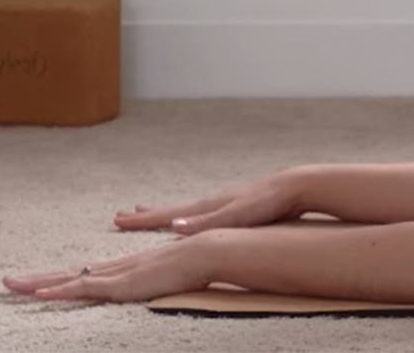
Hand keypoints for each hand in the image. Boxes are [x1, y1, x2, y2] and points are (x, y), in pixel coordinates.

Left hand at [4, 232, 218, 303]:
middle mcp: (117, 267)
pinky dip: (61, 290)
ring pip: (68, 278)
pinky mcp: (121, 283)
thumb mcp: (176, 273)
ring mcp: (117, 274)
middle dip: (38, 278)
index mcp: (128, 267)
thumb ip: (166, 276)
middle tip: (8, 281)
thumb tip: (166, 279)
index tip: (42, 280)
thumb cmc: (200, 262)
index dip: (62, 277)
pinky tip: (41, 293)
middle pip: (69, 273)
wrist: (209, 250)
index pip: (87, 273)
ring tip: (10, 285)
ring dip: (38, 282)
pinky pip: (84, 287)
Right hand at [114, 171, 306, 233]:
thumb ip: (206, 223)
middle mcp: (212, 203)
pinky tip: (196, 220)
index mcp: (208, 207)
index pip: (168, 214)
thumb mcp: (236, 216)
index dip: (144, 219)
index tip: (118, 217)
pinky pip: (205, 213)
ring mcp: (225, 203)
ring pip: (188, 210)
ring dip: (168, 213)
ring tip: (154, 214)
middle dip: (148, 215)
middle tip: (124, 214)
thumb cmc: (268, 203)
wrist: (295, 186)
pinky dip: (191, 216)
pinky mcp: (239, 206)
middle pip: (173, 209)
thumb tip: (173, 227)